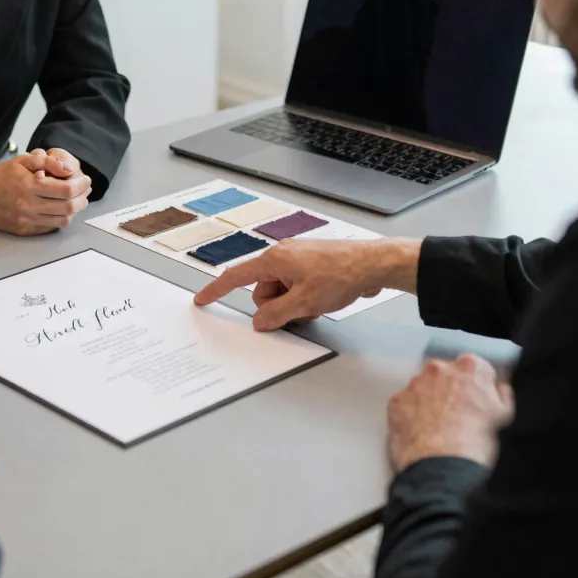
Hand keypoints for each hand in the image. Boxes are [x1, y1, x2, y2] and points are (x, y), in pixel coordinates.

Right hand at [0, 149, 91, 235]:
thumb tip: (68, 169)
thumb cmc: (0, 176)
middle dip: (82, 199)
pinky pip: (50, 228)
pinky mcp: (24, 230)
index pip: (66, 190)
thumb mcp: (22, 160)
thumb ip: (47, 162)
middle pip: (68, 207)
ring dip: (74, 211)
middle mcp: (29, 206)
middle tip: (84, 191)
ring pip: (62, 221)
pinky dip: (60, 219)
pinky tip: (60, 209)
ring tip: (75, 200)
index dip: (81, 185)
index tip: (85, 180)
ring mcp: (27, 221)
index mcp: (29, 187)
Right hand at [193, 238, 422, 331]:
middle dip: (275, 306)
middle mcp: (283, 256)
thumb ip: (276, 315)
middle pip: (262, 290)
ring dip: (293, 304)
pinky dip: (304, 299)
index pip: (237, 276)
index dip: (217, 289)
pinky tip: (323, 300)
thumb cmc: (341, 275)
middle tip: (299, 310)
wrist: (374, 264)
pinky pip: (296, 288)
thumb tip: (259, 321)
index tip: (202, 299)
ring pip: (281, 292)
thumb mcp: (304, 302)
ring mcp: (299, 261)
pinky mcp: (312, 267)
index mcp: (275, 259)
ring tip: (316, 304)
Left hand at [387, 354, 514, 471]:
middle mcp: (439, 370)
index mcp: (470, 368)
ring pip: (423, 387)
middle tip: (456, 416)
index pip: (475, 368)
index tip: (476, 400)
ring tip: (438, 428)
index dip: (477, 387)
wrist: (442, 466)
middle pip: (446, 375)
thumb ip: (500, 394)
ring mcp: (415, 384)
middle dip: (450, 390)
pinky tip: (421, 432)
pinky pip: (405, 403)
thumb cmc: (475, 443)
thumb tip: (498, 390)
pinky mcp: (397, 401)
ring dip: (429, 401)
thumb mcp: (504, 416)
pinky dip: (411, 414)